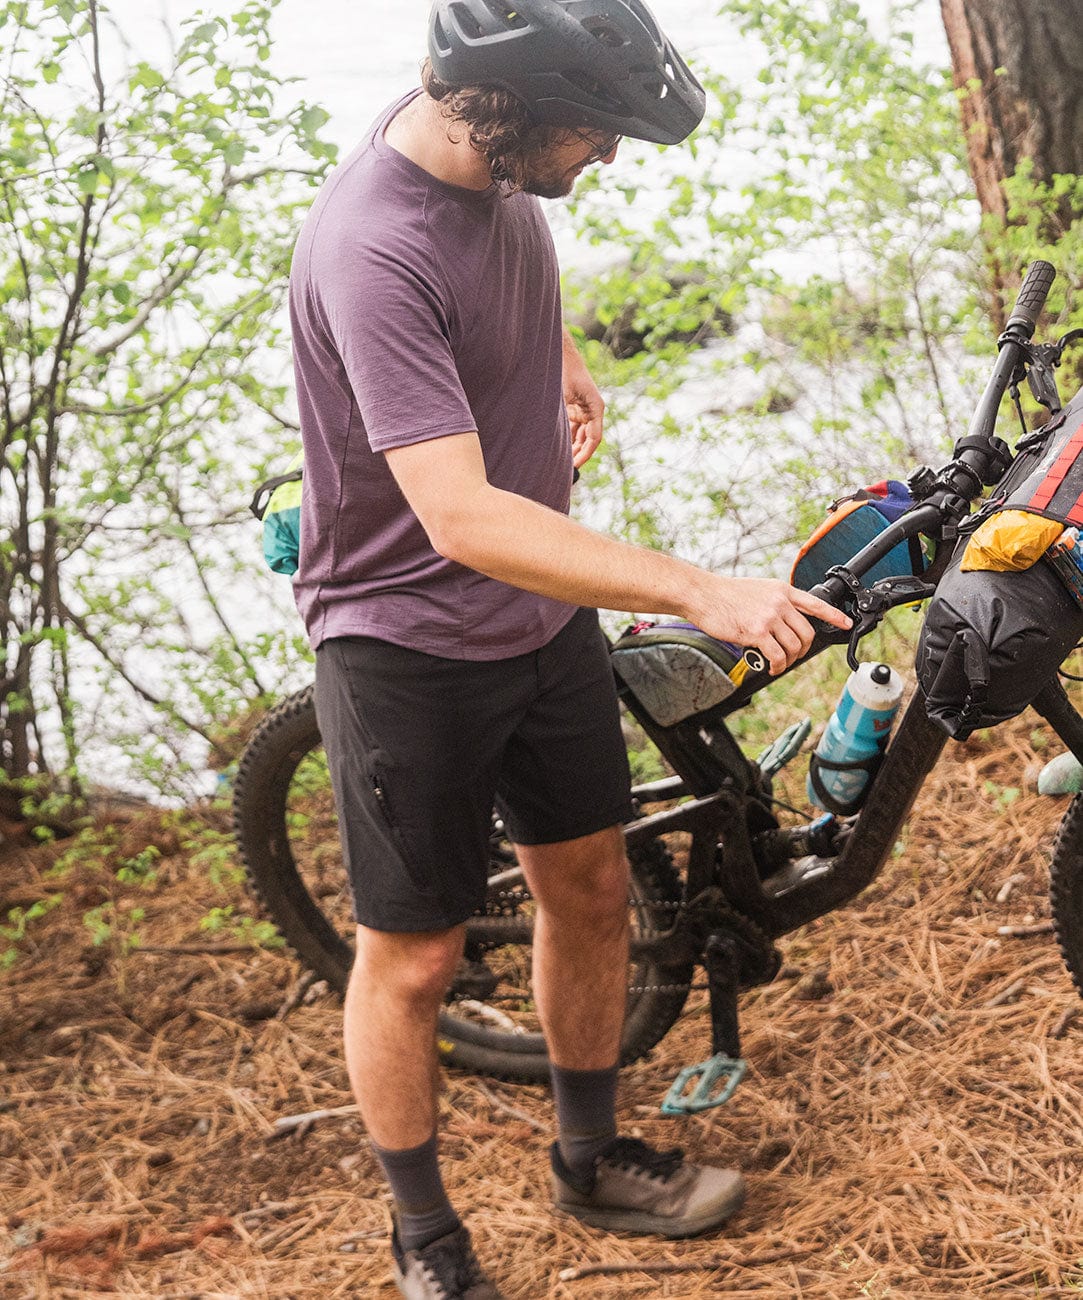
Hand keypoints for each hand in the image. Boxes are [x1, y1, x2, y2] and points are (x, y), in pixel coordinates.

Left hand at [562, 335, 603, 467]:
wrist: (558, 354)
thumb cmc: (564, 372)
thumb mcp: (563, 396)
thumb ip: (564, 417)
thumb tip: (559, 439)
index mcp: (596, 408)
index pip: (594, 438)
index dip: (586, 454)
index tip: (575, 466)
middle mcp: (592, 411)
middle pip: (588, 440)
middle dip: (578, 454)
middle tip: (566, 469)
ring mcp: (582, 410)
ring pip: (580, 436)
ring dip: (572, 448)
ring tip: (560, 462)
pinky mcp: (573, 408)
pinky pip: (572, 428)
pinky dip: (567, 438)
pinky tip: (557, 448)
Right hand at [693, 578, 851, 676]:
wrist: (703, 594)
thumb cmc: (724, 594)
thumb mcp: (757, 590)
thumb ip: (773, 602)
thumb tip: (782, 622)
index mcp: (781, 590)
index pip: (816, 603)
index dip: (834, 615)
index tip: (846, 623)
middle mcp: (780, 602)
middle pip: (807, 632)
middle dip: (803, 650)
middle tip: (794, 656)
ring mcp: (769, 617)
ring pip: (794, 646)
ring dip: (789, 660)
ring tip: (779, 663)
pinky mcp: (757, 632)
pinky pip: (778, 655)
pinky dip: (778, 666)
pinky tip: (771, 667)